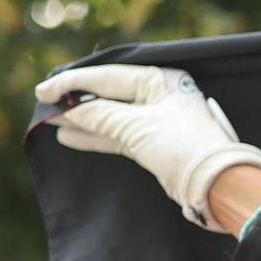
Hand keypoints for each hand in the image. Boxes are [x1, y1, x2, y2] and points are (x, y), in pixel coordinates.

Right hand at [37, 62, 260, 229]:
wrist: (216, 184)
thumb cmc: (182, 147)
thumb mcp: (136, 127)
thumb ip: (100, 116)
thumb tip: (70, 110)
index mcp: (161, 81)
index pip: (109, 76)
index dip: (74, 83)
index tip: (45, 90)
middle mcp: (159, 96)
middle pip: (108, 94)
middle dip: (76, 100)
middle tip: (44, 102)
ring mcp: (156, 120)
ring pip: (111, 116)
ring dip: (82, 119)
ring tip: (50, 120)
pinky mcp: (153, 144)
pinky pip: (118, 135)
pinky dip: (95, 136)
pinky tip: (69, 136)